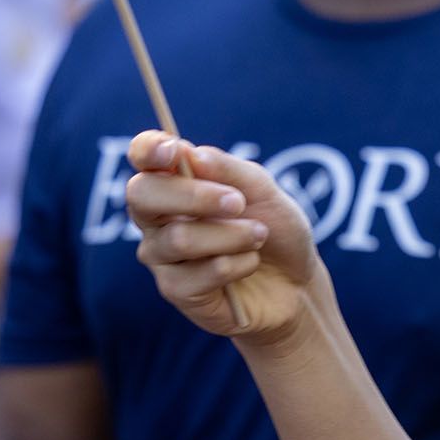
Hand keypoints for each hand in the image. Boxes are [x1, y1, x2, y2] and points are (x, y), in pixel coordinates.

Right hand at [125, 133, 320, 345]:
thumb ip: (227, 169)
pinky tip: (250, 264)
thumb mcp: (263, 190)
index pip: (143, 156)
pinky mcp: (176, 290)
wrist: (297, 280)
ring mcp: (161, 255)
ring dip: (232, 235)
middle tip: (238, 202)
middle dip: (194, 195)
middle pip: (142, 195)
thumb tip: (187, 154)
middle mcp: (157, 217)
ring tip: (260, 235)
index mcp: (175, 181)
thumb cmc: (274, 228)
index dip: (148, 149)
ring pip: (179, 238)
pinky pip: (202, 272)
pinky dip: (239, 264)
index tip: (172, 151)